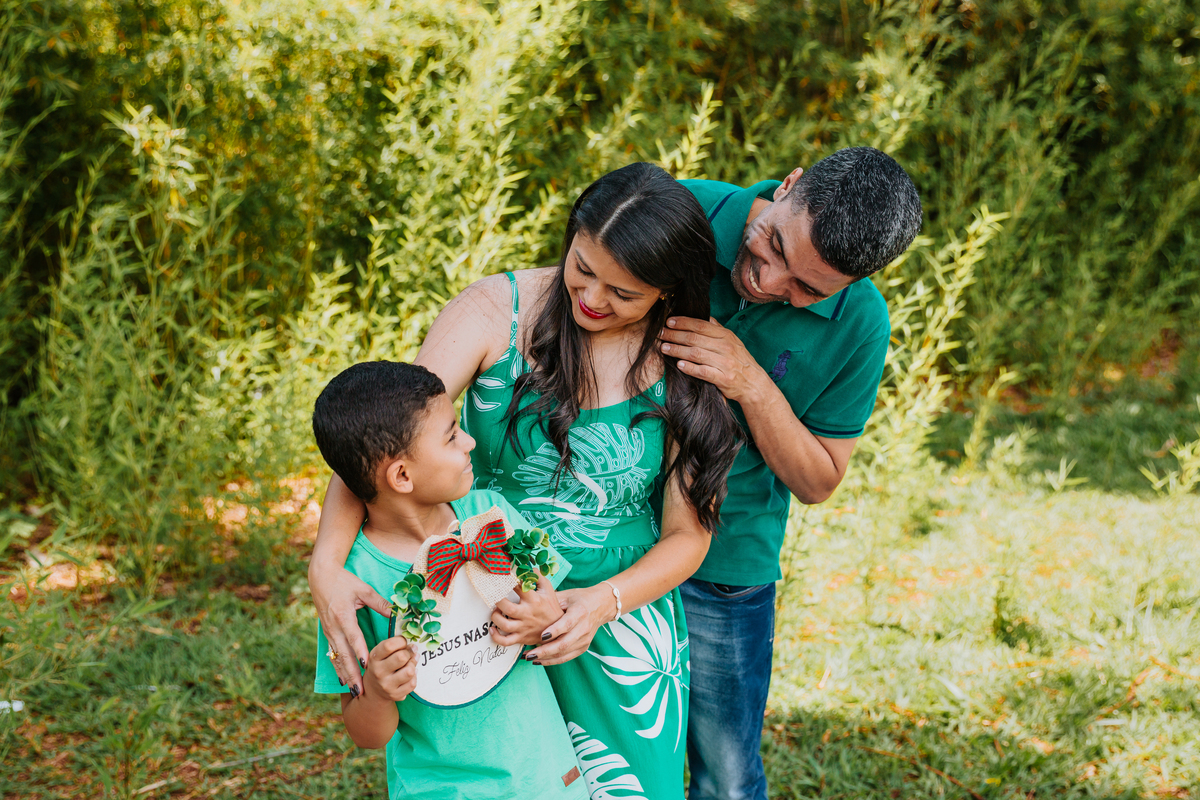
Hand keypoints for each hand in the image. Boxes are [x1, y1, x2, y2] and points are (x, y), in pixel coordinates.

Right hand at [311, 566, 392, 692]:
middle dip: (352, 673)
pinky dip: (338, 668)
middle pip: (343, 654)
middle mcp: (334, 627)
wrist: (321, 577)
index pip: (353, 638)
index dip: (360, 652)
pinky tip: (343, 679)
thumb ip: (380, 603)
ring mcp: (329, 632)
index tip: (368, 666)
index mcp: (344, 616)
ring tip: (353, 690)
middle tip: (360, 690)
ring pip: (337, 658)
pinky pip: (332, 654)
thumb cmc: (344, 581)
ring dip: (345, 675)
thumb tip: (397, 612)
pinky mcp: (327, 633)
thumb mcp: (363, 589)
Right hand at [362, 637, 416, 701]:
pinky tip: (409, 674)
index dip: (401, 641)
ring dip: (413, 664)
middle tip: (410, 652)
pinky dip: (414, 676)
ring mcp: (387, 685)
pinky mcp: (395, 695)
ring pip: (410, 671)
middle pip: (401, 657)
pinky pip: (412, 683)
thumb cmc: (380, 666)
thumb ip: (393, 646)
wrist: (373, 691)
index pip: (389, 646)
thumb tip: (413, 647)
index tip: (403, 642)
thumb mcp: (380, 654)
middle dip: (409, 652)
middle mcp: (378, 672)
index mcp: (374, 659)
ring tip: (410, 663)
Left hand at [490, 576, 564, 646]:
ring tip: (495, 611)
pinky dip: (496, 637)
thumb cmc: (551, 607)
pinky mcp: (521, 638)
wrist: (559, 629)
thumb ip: (538, 577)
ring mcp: (524, 627)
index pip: (518, 587)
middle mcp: (527, 614)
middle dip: (497, 599)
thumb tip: (529, 568)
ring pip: (504, 624)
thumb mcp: (548, 590)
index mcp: (534, 600)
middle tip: (493, 595)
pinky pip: (505, 641)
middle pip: (507, 607)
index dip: (507, 580)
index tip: (502, 577)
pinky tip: (493, 629)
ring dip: (495, 617)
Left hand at [520, 585, 614, 665]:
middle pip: (564, 643)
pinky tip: (540, 660)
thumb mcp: (567, 595)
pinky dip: (553, 661)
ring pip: (564, 653)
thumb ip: (551, 601)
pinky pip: (567, 657)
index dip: (555, 631)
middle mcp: (584, 628)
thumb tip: (531, 604)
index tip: (541, 636)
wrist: (601, 606)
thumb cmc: (580, 598)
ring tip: (530, 658)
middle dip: (545, 651)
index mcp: (580, 612)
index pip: (567, 624)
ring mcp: (585, 639)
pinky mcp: (584, 647)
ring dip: (546, 658)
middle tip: (528, 654)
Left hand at [659, 316, 767, 402]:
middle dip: (675, 335)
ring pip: (696, 353)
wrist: (754, 384)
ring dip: (677, 350)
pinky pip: (702, 371)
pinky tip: (679, 365)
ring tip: (664, 348)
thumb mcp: (733, 341)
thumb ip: (718, 329)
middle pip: (695, 338)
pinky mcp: (722, 378)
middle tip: (661, 334)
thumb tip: (704, 317)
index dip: (683, 322)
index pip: (701, 325)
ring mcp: (724, 363)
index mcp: (726, 336)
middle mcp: (725, 347)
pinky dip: (690, 368)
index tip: (669, 321)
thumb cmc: (740, 361)